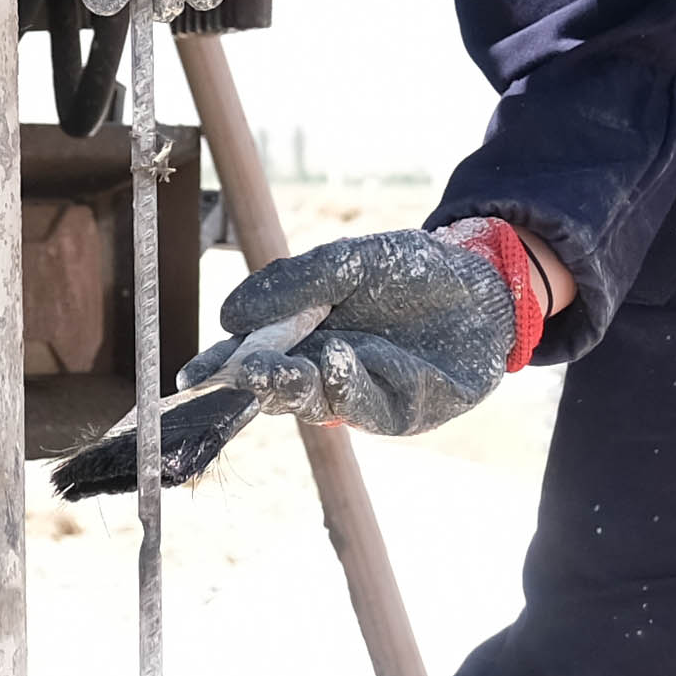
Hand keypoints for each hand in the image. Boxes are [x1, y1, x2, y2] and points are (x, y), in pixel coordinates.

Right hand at [46, 218, 553, 499]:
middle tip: (232, 374)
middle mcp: (319, 372)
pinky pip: (362, 405)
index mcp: (297, 338)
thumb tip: (229, 316)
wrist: (486, 284)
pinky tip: (335, 358)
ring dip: (290, 386)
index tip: (190, 380)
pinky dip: (345, 384)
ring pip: (311, 401)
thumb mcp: (347, 263)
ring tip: (272, 368)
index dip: (217, 371)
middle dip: (249, 384)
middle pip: (271, 389)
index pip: (246, 359)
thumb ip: (292, 284)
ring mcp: (357, 396)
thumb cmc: (410, 271)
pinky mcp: (397, 413)